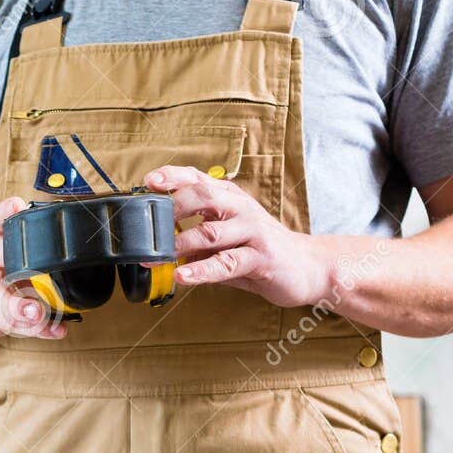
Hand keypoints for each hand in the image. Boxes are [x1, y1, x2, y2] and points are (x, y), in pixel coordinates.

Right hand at [0, 196, 67, 342]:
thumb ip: (4, 222)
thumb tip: (17, 202)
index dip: (4, 216)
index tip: (15, 206)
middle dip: (9, 273)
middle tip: (29, 282)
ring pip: (3, 308)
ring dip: (21, 312)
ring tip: (38, 314)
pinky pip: (18, 327)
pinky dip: (39, 330)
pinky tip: (57, 330)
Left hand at [144, 166, 331, 309]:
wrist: (306, 266)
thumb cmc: (258, 249)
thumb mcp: (224, 235)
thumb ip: (194, 234)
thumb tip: (155, 240)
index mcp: (229, 197)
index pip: (197, 178)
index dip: (172, 177)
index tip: (148, 182)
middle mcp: (240, 208)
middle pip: (202, 196)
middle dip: (171, 207)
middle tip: (146, 225)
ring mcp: (252, 231)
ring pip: (211, 232)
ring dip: (179, 244)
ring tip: (154, 256)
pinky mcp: (261, 258)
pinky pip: (227, 263)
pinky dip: (201, 270)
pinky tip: (182, 275)